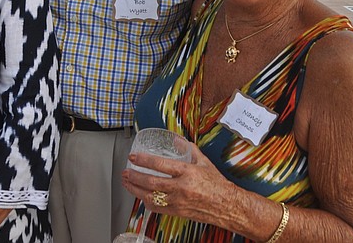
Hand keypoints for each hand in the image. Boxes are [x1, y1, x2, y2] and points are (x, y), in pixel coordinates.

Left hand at [120, 141, 237, 225]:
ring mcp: (178, 202)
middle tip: (125, 171)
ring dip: (135, 189)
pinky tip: (140, 196)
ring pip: (150, 196)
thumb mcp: (203, 161)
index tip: (133, 157)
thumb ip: (188, 148)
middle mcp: (181, 187)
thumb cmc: (216, 184)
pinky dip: (146, 202)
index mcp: (187, 172)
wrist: (228, 205)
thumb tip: (175, 139)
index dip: (143, 160)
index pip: (160, 164)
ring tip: (126, 182)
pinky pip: (157, 208)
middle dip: (134, 176)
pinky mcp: (178, 212)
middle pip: (150, 181)